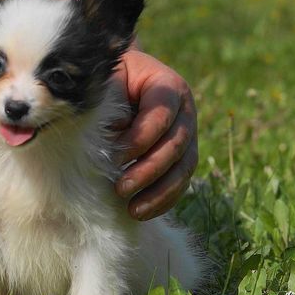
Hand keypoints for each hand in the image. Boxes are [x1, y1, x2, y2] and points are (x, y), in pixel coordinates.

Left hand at [112, 49, 197, 219]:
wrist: (116, 83)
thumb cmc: (107, 82)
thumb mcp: (107, 85)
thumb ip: (110, 108)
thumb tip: (109, 144)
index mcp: (167, 86)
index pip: (161, 113)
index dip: (140, 138)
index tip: (114, 157)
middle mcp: (184, 111)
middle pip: (176, 144)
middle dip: (149, 170)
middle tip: (121, 188)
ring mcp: (187, 135)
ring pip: (184, 168)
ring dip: (159, 192)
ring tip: (133, 210)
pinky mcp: (182, 157)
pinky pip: (180, 182)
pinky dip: (163, 200)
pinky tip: (141, 212)